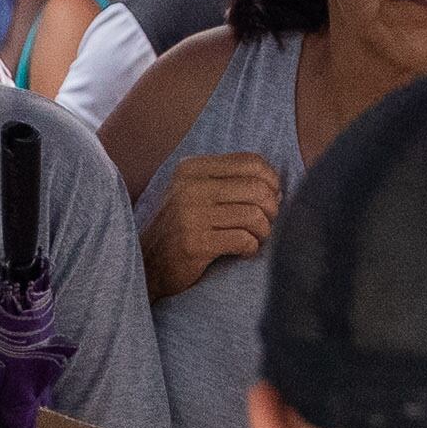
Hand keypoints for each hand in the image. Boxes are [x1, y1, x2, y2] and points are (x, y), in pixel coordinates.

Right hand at [142, 151, 282, 296]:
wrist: (147, 265)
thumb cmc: (181, 228)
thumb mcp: (196, 193)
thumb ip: (231, 182)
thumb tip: (278, 190)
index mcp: (191, 168)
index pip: (251, 162)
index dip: (271, 181)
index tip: (269, 199)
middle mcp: (189, 187)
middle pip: (257, 189)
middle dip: (271, 209)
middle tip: (265, 223)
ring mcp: (190, 215)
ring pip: (254, 216)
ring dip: (263, 231)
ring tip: (255, 238)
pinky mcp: (195, 244)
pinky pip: (244, 240)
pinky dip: (251, 248)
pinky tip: (243, 251)